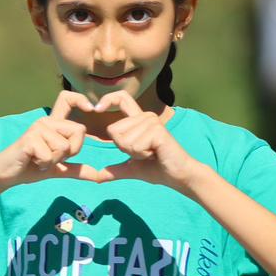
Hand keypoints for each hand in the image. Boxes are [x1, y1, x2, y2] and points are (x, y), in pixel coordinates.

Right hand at [0, 91, 105, 185]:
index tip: (91, 108)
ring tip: (40, 159)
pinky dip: (45, 164)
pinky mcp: (30, 139)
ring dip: (55, 160)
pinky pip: (50, 155)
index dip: (81, 99)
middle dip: (71, 151)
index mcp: (53, 123)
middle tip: (51, 156)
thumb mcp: (57, 168)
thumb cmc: (30, 168)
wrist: (6, 174)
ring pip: (65, 147)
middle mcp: (46, 121)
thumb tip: (99, 177)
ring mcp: (38, 128)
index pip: (67, 99)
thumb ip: (77, 169)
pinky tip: (33, 161)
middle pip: (78, 131)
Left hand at [85, 92, 201, 188]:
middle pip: (113, 130)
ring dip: (134, 153)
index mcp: (138, 121)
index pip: (122, 98)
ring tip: (151, 153)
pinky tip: (155, 154)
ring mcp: (152, 121)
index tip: (96, 109)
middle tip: (144, 152)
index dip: (108, 99)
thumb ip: (114, 170)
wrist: (178, 176)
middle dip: (124, 148)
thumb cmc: (157, 169)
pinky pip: (134, 145)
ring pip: (123, 140)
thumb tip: (96, 177)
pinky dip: (141, 155)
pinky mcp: (157, 130)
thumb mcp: (131, 169)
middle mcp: (145, 117)